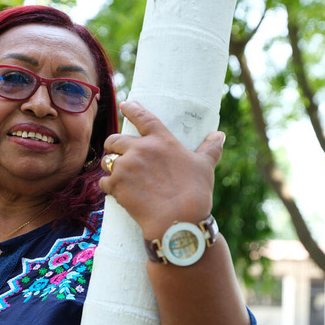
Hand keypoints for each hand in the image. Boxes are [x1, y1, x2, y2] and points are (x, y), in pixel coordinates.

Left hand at [98, 101, 224, 239]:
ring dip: (109, 167)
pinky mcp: (116, 185)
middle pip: (115, 140)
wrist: (179, 220)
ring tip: (117, 175)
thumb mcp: (205, 166)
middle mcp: (140, 149)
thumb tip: (220, 135)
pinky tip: (116, 192)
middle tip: (117, 153)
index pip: (143, 117)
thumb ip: (210, 148)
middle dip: (113, 146)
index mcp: (161, 140)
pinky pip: (104, 182)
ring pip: (107, 161)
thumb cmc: (195, 193)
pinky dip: (108, 186)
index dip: (132, 109)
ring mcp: (126, 166)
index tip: (125, 104)